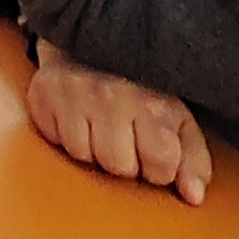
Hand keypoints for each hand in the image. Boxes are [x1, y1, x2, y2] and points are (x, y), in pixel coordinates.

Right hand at [25, 41, 211, 203]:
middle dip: (123, 162)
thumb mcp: (178, 120)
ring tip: (99, 128)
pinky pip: (53, 139)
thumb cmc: (141, 88)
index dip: (158, 169)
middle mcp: (114, 97)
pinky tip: (76, 118)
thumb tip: (193, 196)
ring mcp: (75, 93)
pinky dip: (63, 135)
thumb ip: (192, 160)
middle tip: (125, 138)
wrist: (95, 41)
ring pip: (82, 156)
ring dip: (91, 149)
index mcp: (154, 104)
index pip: (160, 164)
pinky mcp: (44, 93)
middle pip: (118, 166)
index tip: (154, 153)